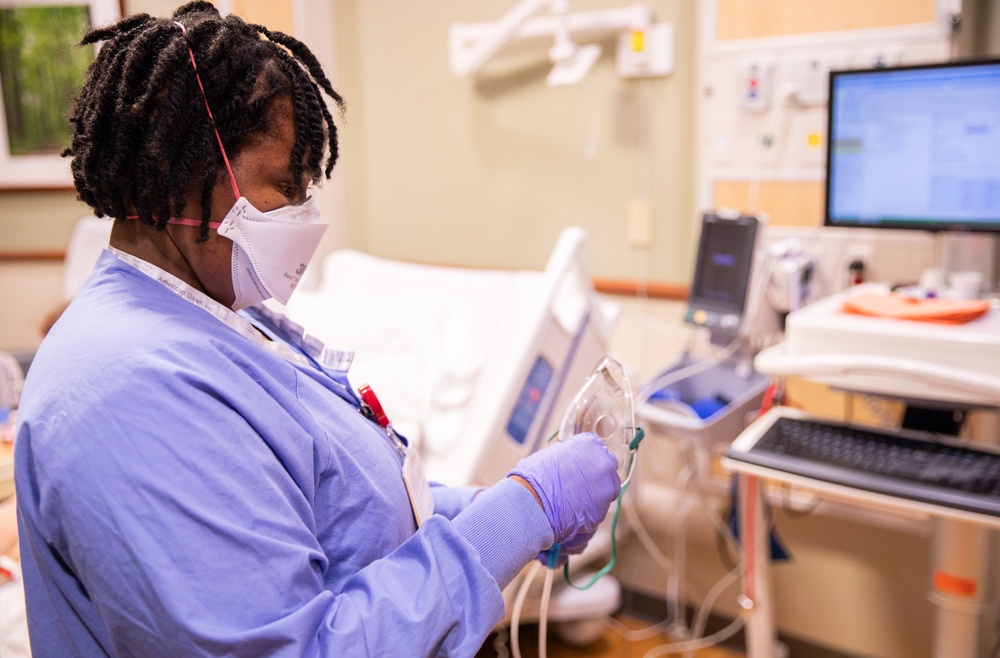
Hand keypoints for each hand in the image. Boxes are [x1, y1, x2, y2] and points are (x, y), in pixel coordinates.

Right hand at [508, 433, 619, 548]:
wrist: (532, 501)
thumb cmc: (537, 475)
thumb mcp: (554, 453)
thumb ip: (571, 454)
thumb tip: (573, 459)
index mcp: (591, 445)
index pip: (599, 449)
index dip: (589, 459)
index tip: (581, 466)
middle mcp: (604, 464)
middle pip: (608, 469)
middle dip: (597, 476)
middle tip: (579, 484)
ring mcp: (606, 489)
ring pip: (607, 491)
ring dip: (594, 494)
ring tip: (572, 500)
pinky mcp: (602, 512)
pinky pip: (598, 510)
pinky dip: (588, 511)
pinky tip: (571, 512)